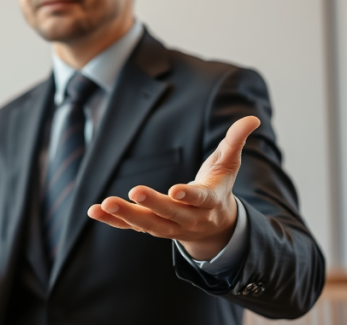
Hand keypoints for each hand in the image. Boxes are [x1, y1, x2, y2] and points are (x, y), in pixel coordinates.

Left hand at [87, 116, 260, 259]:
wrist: (215, 225)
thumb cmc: (219, 186)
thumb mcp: (228, 164)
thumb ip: (236, 141)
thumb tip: (251, 119)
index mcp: (210, 202)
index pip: (200, 200)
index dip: (189, 196)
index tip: (176, 190)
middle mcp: (190, 218)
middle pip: (170, 214)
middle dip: (152, 204)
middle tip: (134, 191)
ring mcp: (170, 227)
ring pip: (148, 224)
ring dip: (126, 216)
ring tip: (105, 204)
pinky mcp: (152, 228)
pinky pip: (131, 228)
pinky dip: (113, 221)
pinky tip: (94, 211)